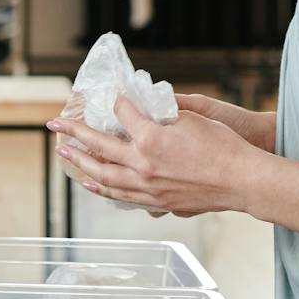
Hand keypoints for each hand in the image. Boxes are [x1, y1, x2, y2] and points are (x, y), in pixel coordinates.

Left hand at [47, 95, 262, 216]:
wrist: (243, 181)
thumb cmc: (223, 146)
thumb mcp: (192, 117)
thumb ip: (165, 111)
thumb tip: (147, 105)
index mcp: (151, 138)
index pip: (122, 114)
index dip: (117, 102)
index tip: (113, 97)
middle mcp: (143, 164)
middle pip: (99, 146)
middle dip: (74, 133)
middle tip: (55, 125)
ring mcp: (148, 186)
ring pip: (104, 176)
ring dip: (81, 162)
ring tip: (65, 153)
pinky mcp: (157, 201)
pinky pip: (121, 195)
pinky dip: (103, 188)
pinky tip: (93, 183)